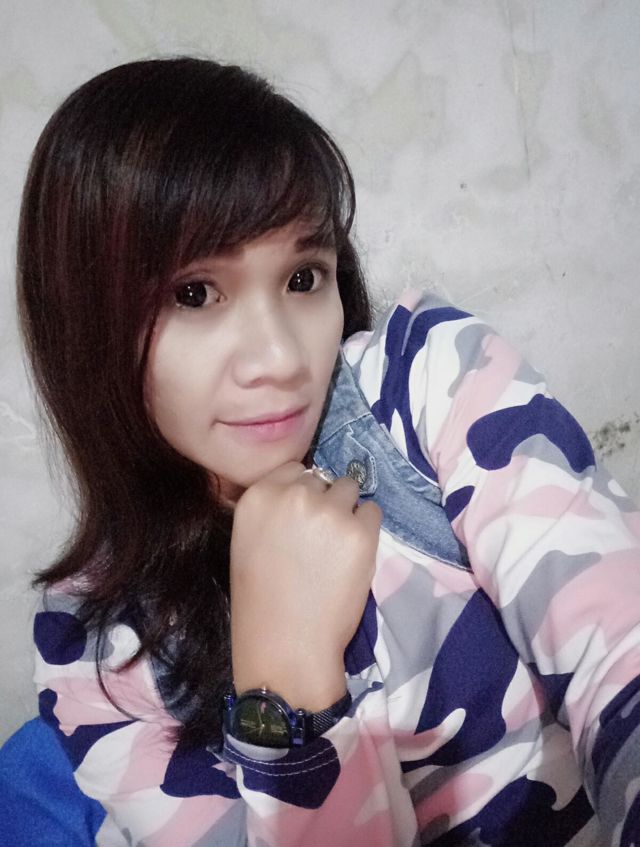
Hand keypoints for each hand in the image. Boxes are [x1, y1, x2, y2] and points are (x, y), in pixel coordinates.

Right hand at [230, 462, 381, 710]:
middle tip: (319, 539)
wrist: (286, 645)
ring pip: (349, 488)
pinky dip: (367, 529)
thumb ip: (272, 509)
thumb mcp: (249, 541)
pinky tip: (353, 556)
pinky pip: (372, 511)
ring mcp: (329, 511)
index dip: (302, 493)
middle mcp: (293, 495)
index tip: (301, 518)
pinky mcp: (359, 531)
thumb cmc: (263, 601)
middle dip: (323, 501)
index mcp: (258, 496)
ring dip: (347, 511)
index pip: (293, 470)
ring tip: (338, 547)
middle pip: (321, 478)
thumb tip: (307, 490)